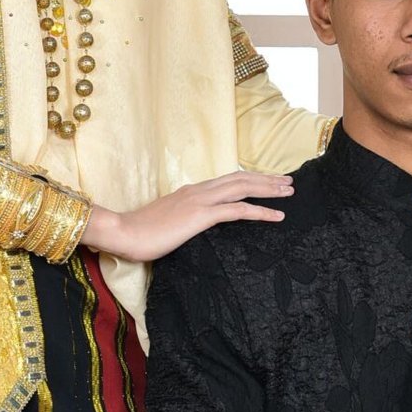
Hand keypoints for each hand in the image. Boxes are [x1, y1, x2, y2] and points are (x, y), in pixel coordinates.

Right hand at [83, 171, 292, 263]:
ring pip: (243, 188)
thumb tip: (192, 225)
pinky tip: (276, 215)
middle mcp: (199, 190)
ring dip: (268, 189)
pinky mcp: (201, 215)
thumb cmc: (140, 232)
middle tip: (288, 182)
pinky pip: (238, 210)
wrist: (123, 232)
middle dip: (266, 179)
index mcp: (192, 191)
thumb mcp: (167, 222)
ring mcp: (200, 200)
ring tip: (288, 192)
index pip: (228, 180)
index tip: (268, 180)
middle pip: (240, 178)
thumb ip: (183, 219)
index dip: (250, 179)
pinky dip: (261, 211)